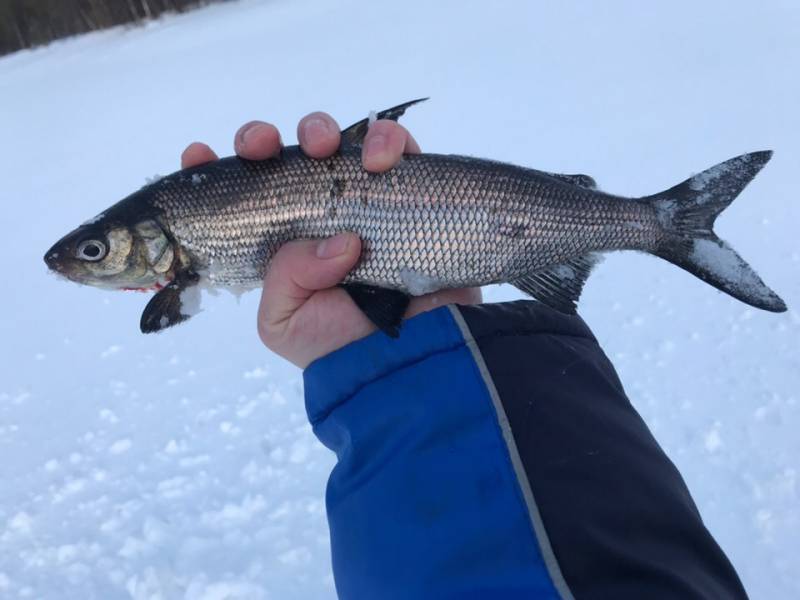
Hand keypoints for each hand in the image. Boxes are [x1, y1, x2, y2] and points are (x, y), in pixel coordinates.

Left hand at [180, 112, 481, 367]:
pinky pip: (399, 150)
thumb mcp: (283, 321)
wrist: (405, 359)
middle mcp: (316, 213)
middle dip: (262, 139)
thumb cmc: (338, 343)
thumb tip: (339, 240)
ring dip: (321, 130)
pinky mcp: (408, 193)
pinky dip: (389, 141)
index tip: (200, 156)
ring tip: (323, 149)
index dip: (215, 170)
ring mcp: (361, 201)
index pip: (238, 196)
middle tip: (264, 146)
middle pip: (282, 157)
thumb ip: (285, 277)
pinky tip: (380, 160)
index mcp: (277, 239)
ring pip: (336, 142)